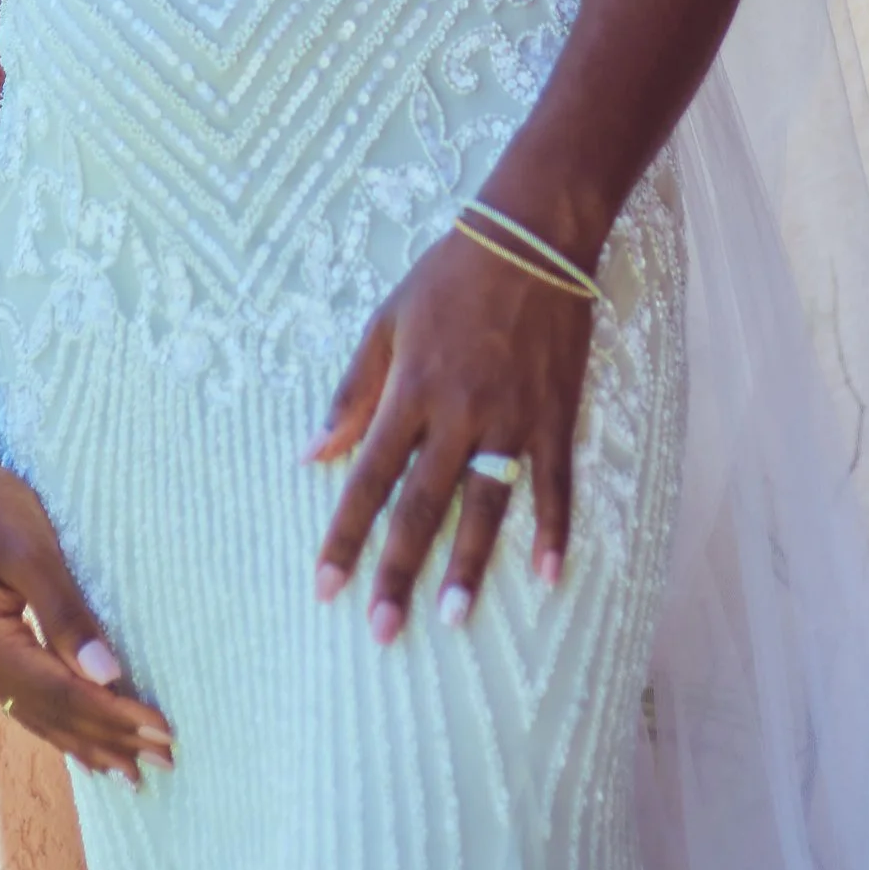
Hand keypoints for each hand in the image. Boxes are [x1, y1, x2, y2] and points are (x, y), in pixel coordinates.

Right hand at [0, 452, 172, 777]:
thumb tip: (106, 676)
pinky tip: (85, 744)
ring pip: (42, 717)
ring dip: (90, 743)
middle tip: (166, 762)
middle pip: (55, 716)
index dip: (115, 717)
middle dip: (111, 740)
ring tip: (132, 771)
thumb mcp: (30, 549)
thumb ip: (65, 614)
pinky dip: (65, 726)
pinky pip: (32, 702)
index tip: (163, 732)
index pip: (64, 695)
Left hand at [310, 224, 593, 637]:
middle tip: (383, 630)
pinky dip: (553, 528)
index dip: (345, 535)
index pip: (368, 478)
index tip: (325, 588)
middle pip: (422, 505)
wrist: (532, 239)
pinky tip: (548, 574)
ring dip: (469, 564)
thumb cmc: (450, 277)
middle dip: (399, 571)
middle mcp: (458, 413)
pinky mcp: (556, 414)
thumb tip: (312, 454)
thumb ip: (352, 393)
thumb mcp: (386, 322)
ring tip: (452, 618)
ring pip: (487, 503)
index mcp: (410, 391)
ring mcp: (512, 418)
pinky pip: (554, 482)